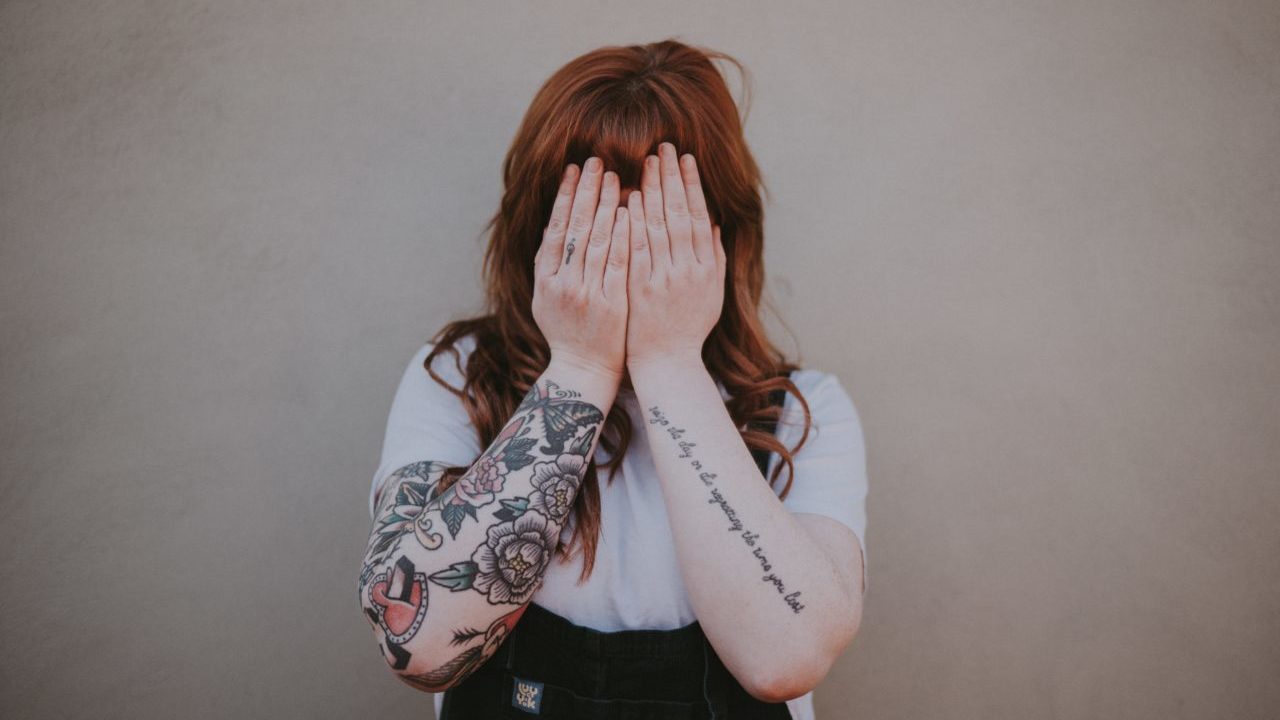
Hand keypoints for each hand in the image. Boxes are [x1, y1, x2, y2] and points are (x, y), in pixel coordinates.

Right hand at [532, 157, 630, 381]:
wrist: (585, 370)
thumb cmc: (567, 331)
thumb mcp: (546, 298)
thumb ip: (549, 264)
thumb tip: (555, 224)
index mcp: (545, 279)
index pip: (556, 228)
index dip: (565, 196)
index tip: (574, 169)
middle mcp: (562, 283)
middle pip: (576, 228)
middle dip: (586, 191)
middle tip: (596, 162)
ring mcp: (586, 294)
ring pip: (597, 241)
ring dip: (606, 205)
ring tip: (615, 177)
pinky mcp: (610, 304)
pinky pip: (618, 263)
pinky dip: (623, 236)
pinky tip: (629, 212)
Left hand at [624, 142, 724, 370]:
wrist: (666, 362)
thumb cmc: (688, 327)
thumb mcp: (711, 292)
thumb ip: (714, 257)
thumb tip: (714, 222)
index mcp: (707, 268)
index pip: (699, 217)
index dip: (693, 186)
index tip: (686, 159)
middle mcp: (688, 270)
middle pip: (680, 214)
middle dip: (672, 178)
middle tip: (665, 148)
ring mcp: (664, 279)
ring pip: (659, 227)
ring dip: (653, 191)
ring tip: (648, 162)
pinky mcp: (641, 288)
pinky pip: (637, 248)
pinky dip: (635, 222)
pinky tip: (630, 197)